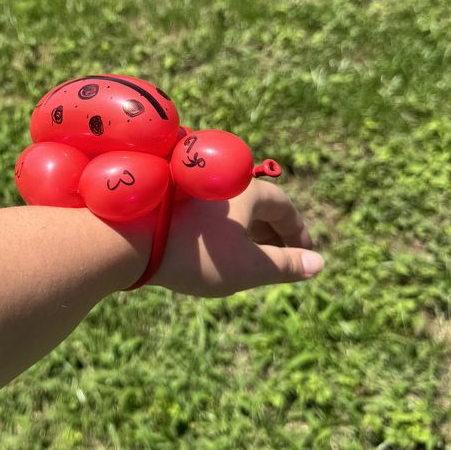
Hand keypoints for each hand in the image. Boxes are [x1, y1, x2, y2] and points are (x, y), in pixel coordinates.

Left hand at [151, 180, 323, 296]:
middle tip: (280, 260)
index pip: (284, 207)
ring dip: (246, 231)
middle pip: (258, 204)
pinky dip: (221, 229)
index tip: (305, 256)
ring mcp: (194, 187)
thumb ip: (286, 266)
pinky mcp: (171, 198)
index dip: (298, 233)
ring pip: (231, 208)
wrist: (131, 239)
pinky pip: (207, 211)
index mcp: (248, 191)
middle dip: (273, 233)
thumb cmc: (197, 254)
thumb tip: (319, 263)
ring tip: (248, 258)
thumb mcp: (250, 267)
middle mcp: (223, 181)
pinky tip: (212, 250)